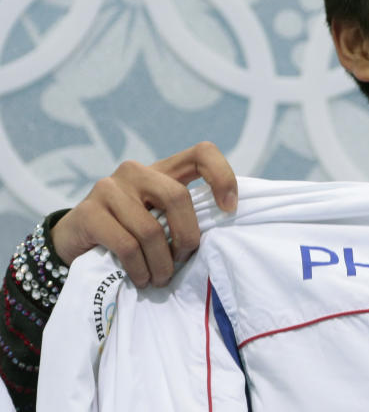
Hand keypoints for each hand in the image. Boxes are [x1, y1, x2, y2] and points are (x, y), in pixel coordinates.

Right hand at [50, 141, 237, 286]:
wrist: (74, 243)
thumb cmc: (129, 232)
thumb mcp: (160, 218)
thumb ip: (184, 216)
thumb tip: (222, 233)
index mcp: (162, 170)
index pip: (202, 153)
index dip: (222, 177)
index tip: (229, 209)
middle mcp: (136, 171)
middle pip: (178, 197)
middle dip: (187, 237)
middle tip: (182, 261)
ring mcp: (109, 188)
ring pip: (151, 230)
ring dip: (162, 264)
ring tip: (161, 279)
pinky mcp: (88, 212)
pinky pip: (127, 246)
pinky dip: (140, 269)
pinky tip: (142, 279)